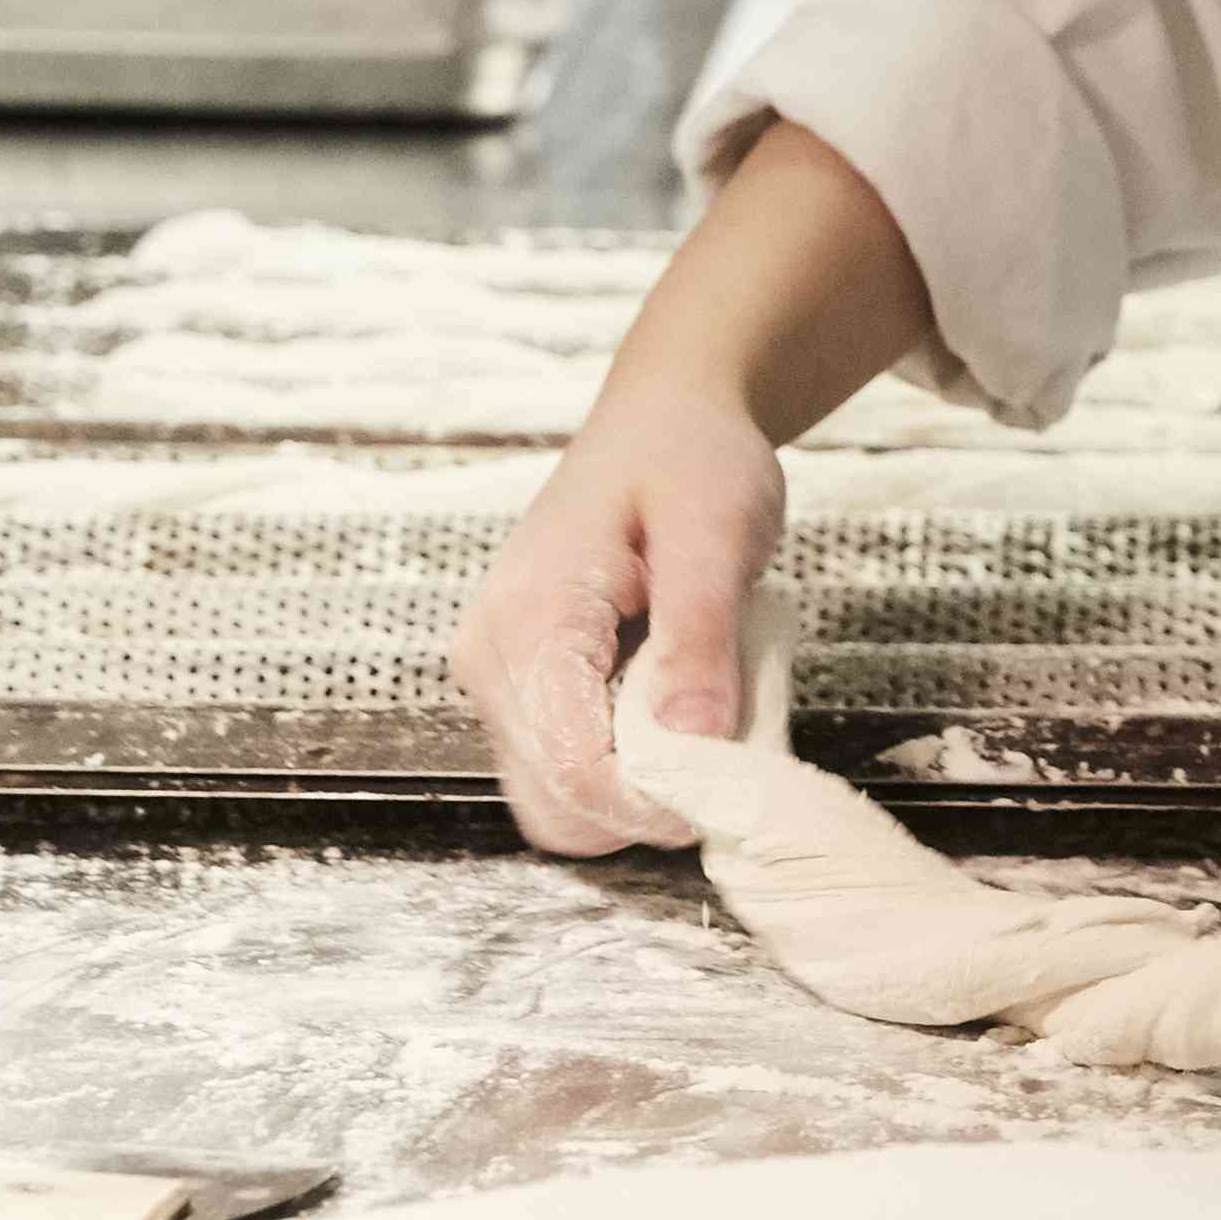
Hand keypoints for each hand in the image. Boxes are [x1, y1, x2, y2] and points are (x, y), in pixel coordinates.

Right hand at [445, 389, 786, 854]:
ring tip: (700, 716)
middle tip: (726, 751)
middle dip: (644, 802)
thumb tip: (695, 743)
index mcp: (529, 620)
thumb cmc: (691, 458)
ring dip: (637, 789)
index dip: (652, 802)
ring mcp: (498, 676)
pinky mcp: (522, 684)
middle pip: (555, 802)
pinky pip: (566, 763)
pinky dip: (625, 766)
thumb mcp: (715, 532)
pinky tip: (673, 708)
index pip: (570, 767)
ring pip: (558, 796)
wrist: (664, 416)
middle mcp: (490, 658)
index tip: (730, 785)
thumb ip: (698, 638)